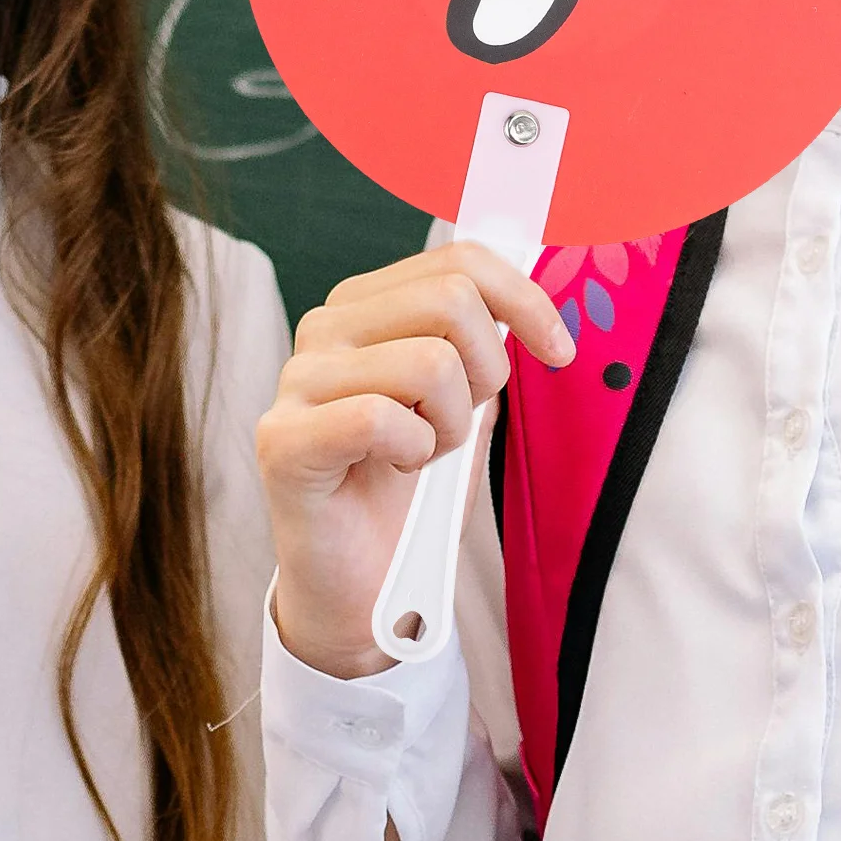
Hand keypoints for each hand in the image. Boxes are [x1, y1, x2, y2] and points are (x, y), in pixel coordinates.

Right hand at [256, 242, 574, 678]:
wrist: (364, 579)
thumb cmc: (413, 485)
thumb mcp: (466, 397)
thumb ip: (486, 339)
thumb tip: (534, 299)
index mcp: (367, 304)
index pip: (460, 261)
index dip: (524, 299)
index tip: (558, 349)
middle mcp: (325, 327)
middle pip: (452, 299)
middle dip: (485, 371)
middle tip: (458, 421)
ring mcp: (297, 380)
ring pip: (429, 362)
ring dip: (450, 424)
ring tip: (422, 452)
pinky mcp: (282, 439)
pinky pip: (381, 417)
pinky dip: (413, 452)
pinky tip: (395, 469)